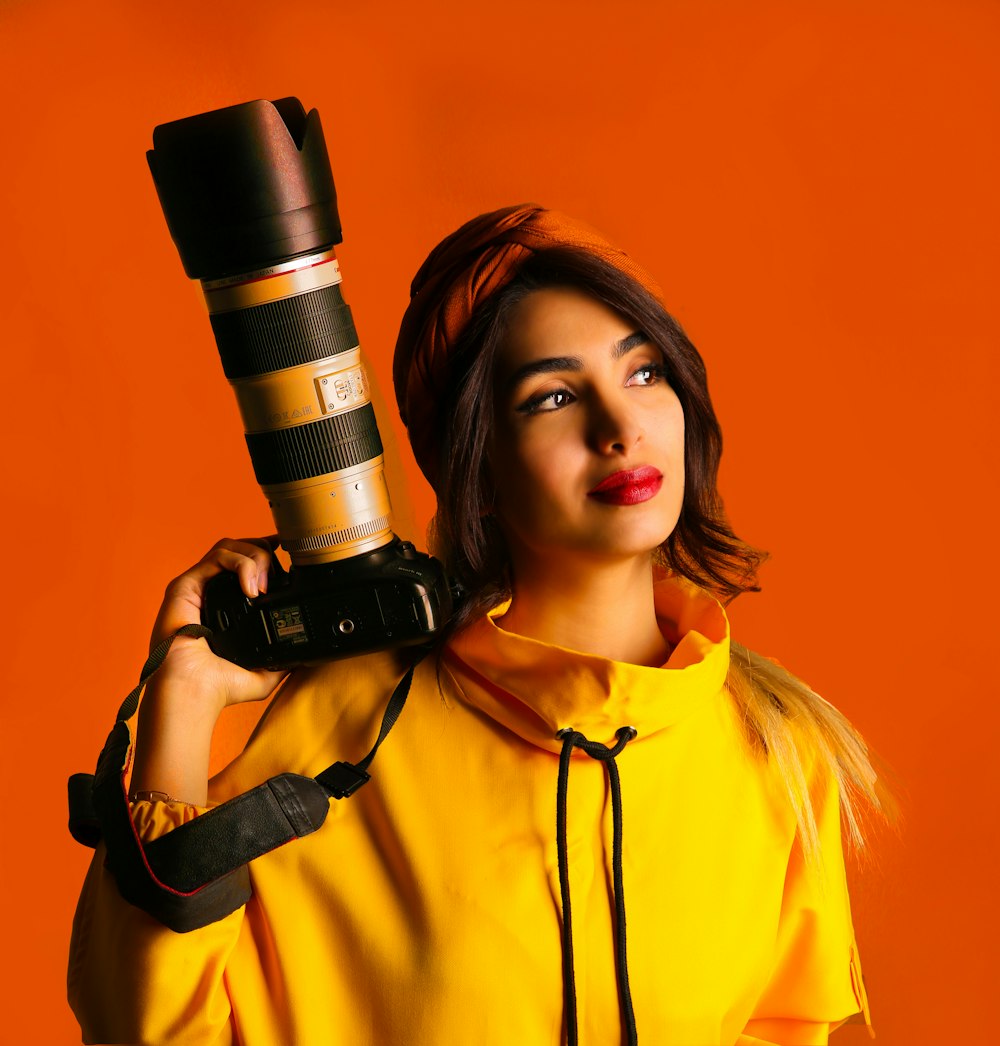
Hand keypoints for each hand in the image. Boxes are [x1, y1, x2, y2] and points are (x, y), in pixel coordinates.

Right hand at [131, 538, 290, 803]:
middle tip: (278, 578)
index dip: (267, 553)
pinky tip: (251, 586)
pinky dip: (240, 563)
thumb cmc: (219, 688)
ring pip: (230, 546)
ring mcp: (198, 586)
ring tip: (263, 586)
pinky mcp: (185, 585)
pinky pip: (217, 556)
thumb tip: (310, 657)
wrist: (193, 692)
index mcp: (226, 605)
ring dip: (254, 557)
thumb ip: (285, 662)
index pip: (247, 563)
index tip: (289, 554)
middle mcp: (211, 591)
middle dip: (264, 554)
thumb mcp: (265, 674)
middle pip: (241, 548)